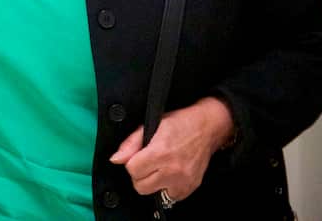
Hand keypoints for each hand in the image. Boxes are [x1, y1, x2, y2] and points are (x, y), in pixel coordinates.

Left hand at [110, 97, 235, 203]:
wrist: (206, 128)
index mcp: (160, 153)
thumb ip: (130, 143)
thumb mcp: (150, 125)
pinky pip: (170, 197)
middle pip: (141, 186)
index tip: (138, 156)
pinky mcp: (190, 188)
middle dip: (140, 175)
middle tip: (147, 163)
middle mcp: (172, 170)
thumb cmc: (179, 124)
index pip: (132, 170)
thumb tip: (116, 159)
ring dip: (153, 183)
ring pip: (154, 194)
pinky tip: (170, 175)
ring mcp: (183, 181)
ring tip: (159, 169)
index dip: (132, 162)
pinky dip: (167, 188)